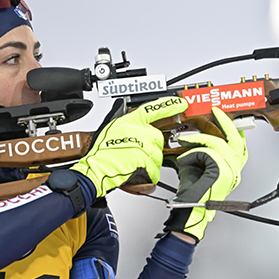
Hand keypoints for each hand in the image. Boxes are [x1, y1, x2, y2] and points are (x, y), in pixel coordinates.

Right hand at [71, 96, 187, 197]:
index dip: (169, 105)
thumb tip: (140, 125)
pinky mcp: (145, 159)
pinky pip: (155, 170)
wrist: (97, 169)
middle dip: (151, 149)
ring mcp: (142, 144)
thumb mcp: (112, 128)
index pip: (153, 109)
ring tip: (133, 164)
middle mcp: (139, 130)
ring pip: (158, 156)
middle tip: (137, 154)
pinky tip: (137, 172)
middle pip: (158, 139)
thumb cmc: (101, 152)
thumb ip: (128, 124)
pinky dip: (148, 175)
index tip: (181, 103)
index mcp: (131, 120)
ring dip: (149, 163)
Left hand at [164, 107, 246, 240]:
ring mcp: (230, 171)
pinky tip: (184, 160)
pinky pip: (207, 152)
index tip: (223, 117)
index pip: (239, 145)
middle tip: (216, 112)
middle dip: (225, 122)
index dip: (233, 129)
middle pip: (236, 139)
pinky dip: (192, 153)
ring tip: (185, 140)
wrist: (189, 211)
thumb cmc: (192, 195)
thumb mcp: (196, 166)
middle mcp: (235, 170)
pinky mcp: (221, 171)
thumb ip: (199, 152)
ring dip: (198, 140)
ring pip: (219, 143)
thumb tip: (192, 137)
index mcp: (231, 169)